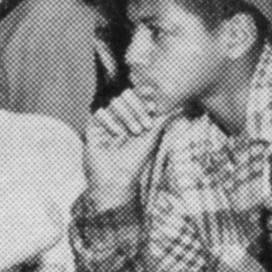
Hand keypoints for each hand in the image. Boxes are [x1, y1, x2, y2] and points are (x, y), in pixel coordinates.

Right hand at [84, 91, 173, 208]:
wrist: (117, 178)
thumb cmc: (136, 160)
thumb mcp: (153, 136)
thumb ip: (162, 118)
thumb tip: (180, 106)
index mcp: (131, 115)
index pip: (135, 96)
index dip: (143, 93)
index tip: (153, 93)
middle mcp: (117, 116)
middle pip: (124, 95)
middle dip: (137, 108)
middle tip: (146, 125)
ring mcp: (104, 120)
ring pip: (113, 102)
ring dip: (127, 116)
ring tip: (135, 132)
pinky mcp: (91, 127)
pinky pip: (99, 112)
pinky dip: (110, 121)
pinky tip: (117, 134)